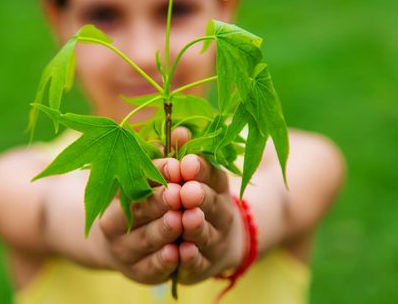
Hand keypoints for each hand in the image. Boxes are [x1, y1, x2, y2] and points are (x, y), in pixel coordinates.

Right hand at [97, 128, 186, 283]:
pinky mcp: (140, 273)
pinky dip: (164, 262)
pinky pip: (151, 268)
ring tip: (181, 220)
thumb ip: (170, 157)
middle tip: (179, 193)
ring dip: (164, 230)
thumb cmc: (149, 200)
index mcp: (116, 193)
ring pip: (146, 239)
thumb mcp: (158, 177)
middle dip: (160, 201)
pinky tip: (178, 252)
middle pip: (138, 210)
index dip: (157, 173)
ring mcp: (125, 250)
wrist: (132, 245)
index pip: (136, 181)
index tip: (177, 166)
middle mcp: (114, 222)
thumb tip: (183, 132)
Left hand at [178, 153, 244, 283]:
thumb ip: (181, 155)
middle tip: (185, 191)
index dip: (200, 170)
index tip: (186, 163)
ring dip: (195, 226)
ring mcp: (213, 241)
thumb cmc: (192, 199)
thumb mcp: (190, 175)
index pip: (212, 175)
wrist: (214, 244)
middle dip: (197, 196)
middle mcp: (219, 213)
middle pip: (210, 203)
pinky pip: (197, 264)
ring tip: (186, 218)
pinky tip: (182, 252)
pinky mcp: (203, 266)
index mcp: (215, 186)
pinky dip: (191, 259)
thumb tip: (178, 131)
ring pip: (204, 234)